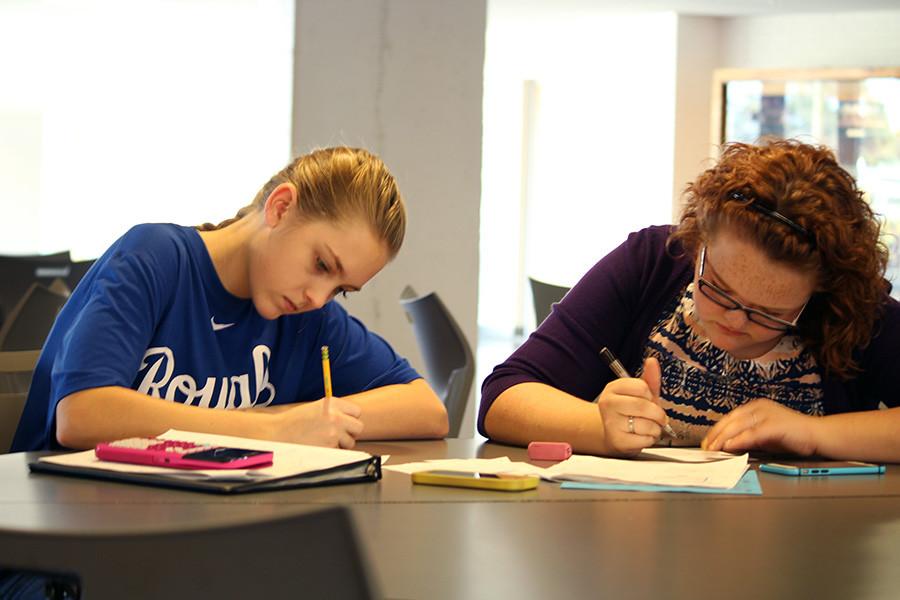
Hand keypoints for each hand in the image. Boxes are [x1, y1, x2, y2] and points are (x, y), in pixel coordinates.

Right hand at [276, 397, 363, 448]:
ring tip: (325, 441)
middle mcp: (336, 416)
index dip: (350, 419)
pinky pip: (339, 453)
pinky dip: (332, 452)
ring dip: (341, 444)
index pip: (357, 412)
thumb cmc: (294, 421)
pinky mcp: (329, 447)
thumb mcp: (316, 408)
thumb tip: (350, 420)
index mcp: (332, 403)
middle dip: (350, 433)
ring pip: (350, 443)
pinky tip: (319, 447)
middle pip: (359, 427)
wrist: (277, 433)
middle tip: (338, 434)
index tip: (343, 423)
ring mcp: (333, 433)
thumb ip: (334, 411)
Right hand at [597, 357, 668, 456]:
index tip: (648, 399)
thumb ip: (649, 379)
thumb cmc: (630, 412)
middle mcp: (608, 404)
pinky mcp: (617, 441)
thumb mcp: (640, 394)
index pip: (641, 386)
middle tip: (656, 417)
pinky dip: (649, 439)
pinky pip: (645, 440)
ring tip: (646, 427)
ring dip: (655, 429)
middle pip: (644, 406)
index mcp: (613, 388)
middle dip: (658, 414)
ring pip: (647, 425)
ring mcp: (611, 423)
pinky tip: (641, 436)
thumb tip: (652, 361)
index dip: (650, 395)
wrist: (614, 434)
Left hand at [701, 399, 818, 454]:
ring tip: (713, 449)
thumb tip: (728, 445)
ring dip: (723, 439)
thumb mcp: (765, 435)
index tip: (707, 441)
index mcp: (756, 407)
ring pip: (737, 426)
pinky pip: (751, 433)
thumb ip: (748, 437)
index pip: (730, 418)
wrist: (818, 435)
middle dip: (715, 435)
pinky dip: (738, 440)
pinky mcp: (774, 425)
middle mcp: (759, 407)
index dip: (716, 430)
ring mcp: (766, 415)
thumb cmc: (793, 435)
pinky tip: (729, 447)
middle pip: (730, 420)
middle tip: (706, 447)